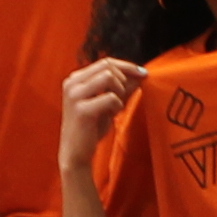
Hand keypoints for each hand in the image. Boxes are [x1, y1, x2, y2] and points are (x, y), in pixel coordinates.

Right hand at [59, 54, 144, 168]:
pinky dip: (117, 105)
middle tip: (124, 97)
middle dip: (124, 79)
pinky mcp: (82, 109)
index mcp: (75, 79)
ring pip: (109, 77)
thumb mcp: (108, 104)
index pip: (106, 62)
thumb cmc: (91, 128)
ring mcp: (75, 95)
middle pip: (108, 66)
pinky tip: (111, 115)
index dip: (127, 66)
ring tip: (116, 106)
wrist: (76, 153)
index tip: (143, 73)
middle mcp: (72, 83)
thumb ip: (122, 88)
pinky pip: (111, 97)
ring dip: (120, 90)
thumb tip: (141, 74)